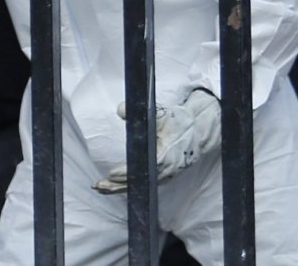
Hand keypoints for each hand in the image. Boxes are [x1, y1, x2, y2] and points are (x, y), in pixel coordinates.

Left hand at [94, 89, 222, 193]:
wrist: (197, 131)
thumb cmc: (180, 123)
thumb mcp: (162, 113)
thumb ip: (141, 113)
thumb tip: (121, 109)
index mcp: (166, 155)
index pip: (143, 168)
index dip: (127, 173)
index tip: (111, 174)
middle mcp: (167, 169)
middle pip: (140, 181)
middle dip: (118, 185)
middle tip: (100, 185)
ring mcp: (166, 174)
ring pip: (141, 185)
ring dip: (121, 188)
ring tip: (102, 188)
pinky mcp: (164, 175)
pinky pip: (145, 183)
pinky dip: (130, 186)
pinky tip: (114, 186)